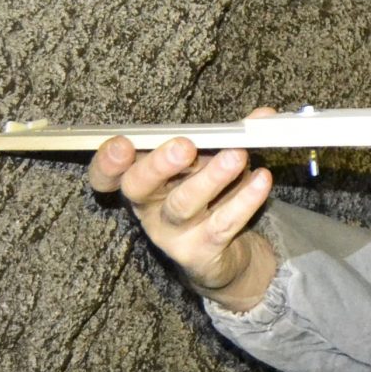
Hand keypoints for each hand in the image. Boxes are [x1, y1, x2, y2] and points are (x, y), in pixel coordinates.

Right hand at [87, 107, 280, 309]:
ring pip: (183, 204)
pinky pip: (221, 223)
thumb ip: (229, 136)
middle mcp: (147, 207)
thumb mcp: (209, 163)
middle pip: (138, 186)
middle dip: (158, 164)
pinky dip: (244, 200)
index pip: (106, 174)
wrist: (220, 254)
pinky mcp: (199, 251)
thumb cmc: (206, 196)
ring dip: (211, 178)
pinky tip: (261, 180)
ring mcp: (170, 232)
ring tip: (237, 156)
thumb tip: (263, 117)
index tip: (123, 144)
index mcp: (140, 180)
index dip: (107, 161)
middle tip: (185, 146)